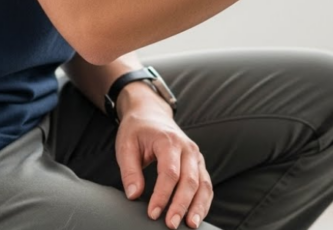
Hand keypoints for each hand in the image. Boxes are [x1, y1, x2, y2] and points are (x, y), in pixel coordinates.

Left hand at [115, 83, 211, 228]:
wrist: (152, 113)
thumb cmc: (137, 130)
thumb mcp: (126, 146)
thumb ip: (129, 171)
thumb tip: (133, 196)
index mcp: (169, 141)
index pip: (170, 172)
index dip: (162, 195)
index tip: (153, 213)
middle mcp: (188, 148)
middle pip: (190, 180)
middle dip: (181, 205)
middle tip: (171, 225)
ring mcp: (196, 156)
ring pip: (203, 184)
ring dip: (198, 206)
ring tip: (191, 225)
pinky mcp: (199, 164)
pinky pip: (206, 184)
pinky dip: (204, 201)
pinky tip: (197, 216)